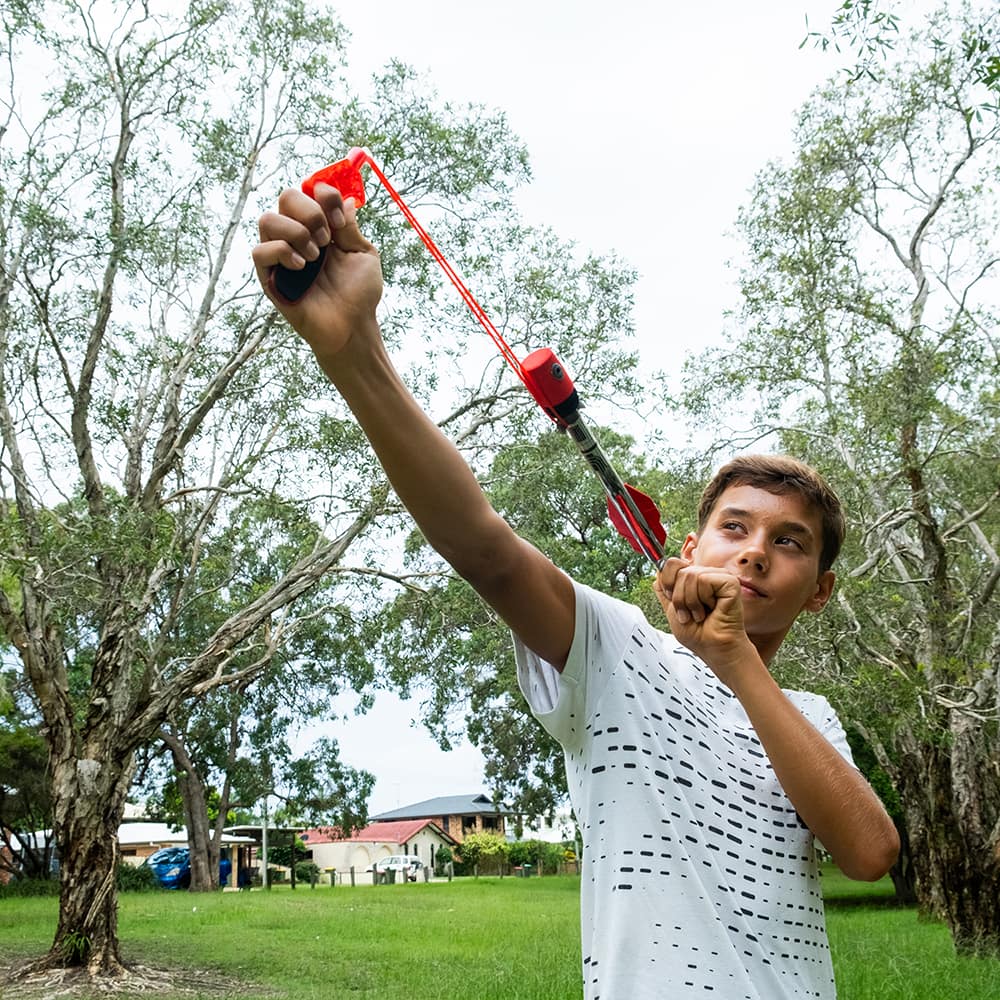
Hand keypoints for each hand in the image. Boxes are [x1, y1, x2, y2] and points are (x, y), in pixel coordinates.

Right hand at [252, 184, 383, 369]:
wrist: (353, 326)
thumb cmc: (359, 294)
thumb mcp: (363, 255)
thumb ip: (350, 227)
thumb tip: (346, 200)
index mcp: (320, 227)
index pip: (310, 191)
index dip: (324, 195)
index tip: (340, 221)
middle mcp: (298, 236)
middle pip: (286, 197)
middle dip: (310, 212)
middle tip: (326, 240)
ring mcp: (281, 256)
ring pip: (268, 220)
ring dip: (296, 233)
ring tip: (315, 257)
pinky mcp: (270, 277)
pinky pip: (260, 251)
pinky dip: (281, 252)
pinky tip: (302, 268)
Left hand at [654, 557, 754, 677]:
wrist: (713, 648)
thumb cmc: (699, 634)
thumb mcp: (671, 609)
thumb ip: (664, 590)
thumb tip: (658, 572)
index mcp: (694, 579)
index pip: (671, 563)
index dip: (667, 582)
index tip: (674, 601)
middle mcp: (707, 575)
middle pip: (678, 570)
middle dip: (678, 597)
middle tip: (688, 612)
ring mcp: (719, 577)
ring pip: (690, 575)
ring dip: (690, 602)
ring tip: (700, 613)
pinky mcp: (730, 582)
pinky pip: (704, 580)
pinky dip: (702, 599)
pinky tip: (711, 609)